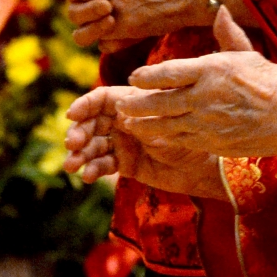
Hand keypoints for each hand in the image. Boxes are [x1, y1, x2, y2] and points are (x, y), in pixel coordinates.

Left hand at [63, 0, 256, 47]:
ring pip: (81, 24)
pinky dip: (106, 41)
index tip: (97, 0)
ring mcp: (114, 2)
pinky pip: (101, 38)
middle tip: (100, 15)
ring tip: (106, 27)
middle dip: (81, 11)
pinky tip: (119, 37)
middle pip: (73, 2)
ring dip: (89, 29)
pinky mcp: (125, 24)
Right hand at [64, 85, 224, 198]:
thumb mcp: (169, 119)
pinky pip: (103, 165)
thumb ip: (146, 113)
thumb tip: (120, 108)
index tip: (72, 115)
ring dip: (80, 154)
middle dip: (78, 132)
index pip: (101, 99)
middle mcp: (123, 122)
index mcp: (132, 103)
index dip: (84, 105)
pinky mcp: (125, 164)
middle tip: (72, 144)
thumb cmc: (192, 133)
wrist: (205, 165)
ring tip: (73, 165)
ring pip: (93, 146)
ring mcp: (123, 143)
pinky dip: (93, 169)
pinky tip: (89, 176)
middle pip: (91, 123)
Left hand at [115, 8, 276, 159]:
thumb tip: (221, 10)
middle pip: (158, 101)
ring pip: (164, 124)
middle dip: (134, 104)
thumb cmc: (275, 83)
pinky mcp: (212, 142)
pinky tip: (151, 137)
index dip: (146, 76)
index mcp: (212, 70)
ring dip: (142, 123)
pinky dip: (161, 138)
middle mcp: (204, 96)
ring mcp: (206, 122)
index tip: (132, 77)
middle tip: (118, 103)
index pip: (168, 72)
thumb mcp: (249, 54)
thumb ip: (228, 34)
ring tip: (128, 122)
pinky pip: (179, 140)